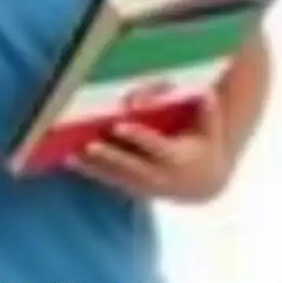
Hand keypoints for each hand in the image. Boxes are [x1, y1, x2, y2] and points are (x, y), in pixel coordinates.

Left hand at [67, 92, 231, 203]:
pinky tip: (70, 161)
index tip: (118, 126)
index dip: (137, 138)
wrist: (206, 185)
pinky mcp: (136, 189)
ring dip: (94, 166)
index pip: (156, 148)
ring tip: (71, 154)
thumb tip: (207, 93)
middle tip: (88, 144)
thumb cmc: (205, 146)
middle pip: (132, 166)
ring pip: (118, 176)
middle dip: (109, 156)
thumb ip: (207, 112)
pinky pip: (111, 181)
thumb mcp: (211, 130)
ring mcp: (147, 186)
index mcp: (179, 159)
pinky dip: (92, 172)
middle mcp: (161, 176)